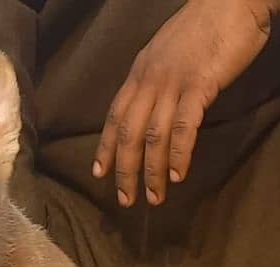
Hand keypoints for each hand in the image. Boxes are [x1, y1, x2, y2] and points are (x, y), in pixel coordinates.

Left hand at [93, 0, 273, 205]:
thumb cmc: (205, 27)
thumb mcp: (167, 55)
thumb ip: (156, 82)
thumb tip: (153, 110)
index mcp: (139, 73)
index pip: (114, 117)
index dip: (105, 148)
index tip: (99, 174)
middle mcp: (149, 80)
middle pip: (128, 134)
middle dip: (125, 171)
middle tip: (126, 200)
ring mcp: (173, 84)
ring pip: (153, 137)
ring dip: (152, 172)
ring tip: (154, 197)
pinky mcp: (199, 87)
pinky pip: (184, 127)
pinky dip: (178, 154)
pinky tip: (177, 175)